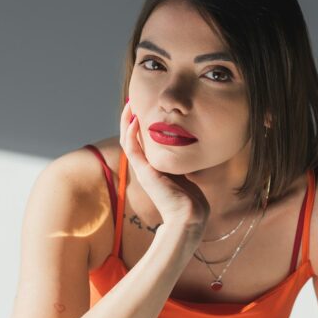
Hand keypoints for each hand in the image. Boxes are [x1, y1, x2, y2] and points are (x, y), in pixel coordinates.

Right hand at [120, 100, 210, 229]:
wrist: (188, 216)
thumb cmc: (191, 201)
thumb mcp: (186, 176)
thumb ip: (183, 165)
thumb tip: (191, 154)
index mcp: (153, 168)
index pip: (141, 142)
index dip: (139, 125)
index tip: (143, 108)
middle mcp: (145, 167)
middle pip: (130, 138)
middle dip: (130, 119)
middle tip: (132, 101)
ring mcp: (143, 170)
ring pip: (127, 140)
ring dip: (126, 122)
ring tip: (129, 105)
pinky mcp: (144, 172)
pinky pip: (132, 149)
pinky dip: (131, 133)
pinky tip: (134, 119)